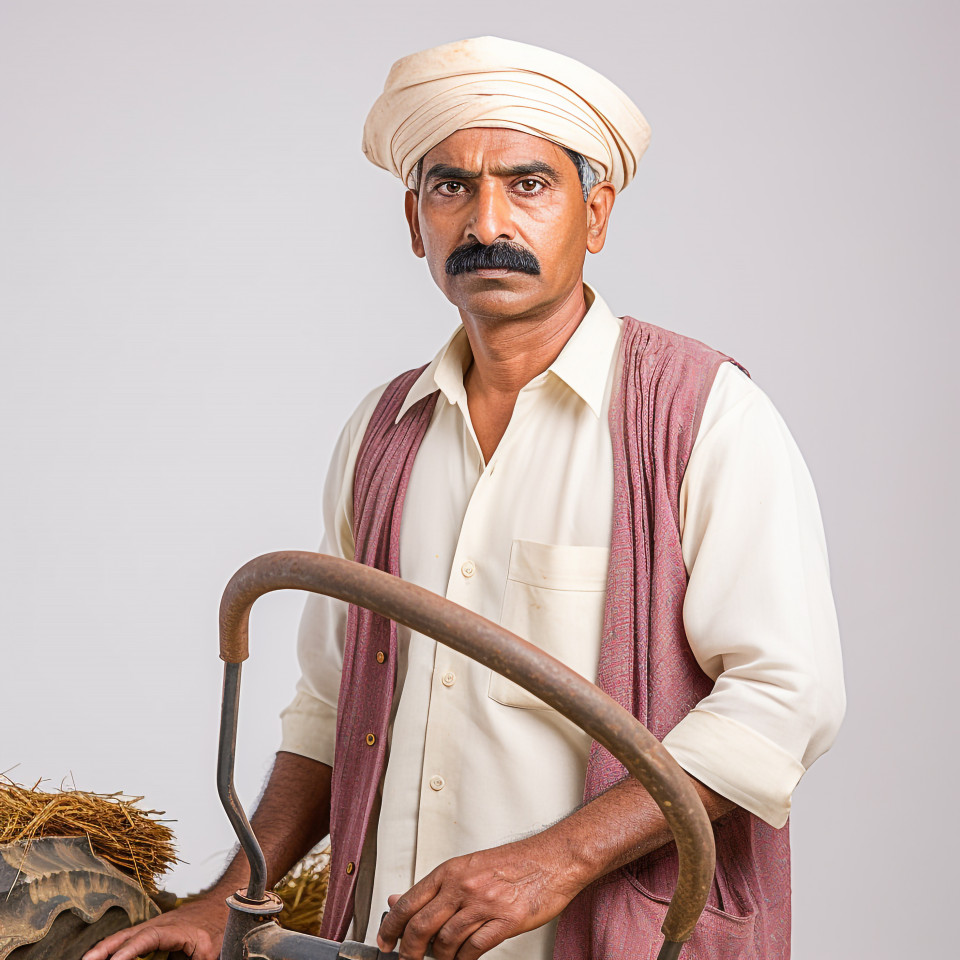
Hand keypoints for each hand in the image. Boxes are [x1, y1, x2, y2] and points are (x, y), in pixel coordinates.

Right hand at [81, 895, 228, 959]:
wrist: (226, 904)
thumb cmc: (220, 929)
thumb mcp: (209, 954)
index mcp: (179, 930)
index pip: (151, 938)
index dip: (131, 950)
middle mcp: (164, 924)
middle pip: (131, 934)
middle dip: (107, 948)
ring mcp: (158, 924)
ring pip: (128, 934)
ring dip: (106, 947)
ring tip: (88, 959)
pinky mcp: (156, 930)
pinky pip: (132, 937)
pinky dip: (116, 946)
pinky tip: (103, 954)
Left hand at [376, 838, 583, 959]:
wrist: (552, 859)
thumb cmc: (514, 863)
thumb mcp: (468, 867)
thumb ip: (435, 887)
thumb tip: (399, 898)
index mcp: (451, 870)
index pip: (410, 901)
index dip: (391, 926)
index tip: (384, 941)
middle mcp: (463, 886)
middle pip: (422, 926)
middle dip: (409, 951)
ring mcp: (484, 904)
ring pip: (446, 941)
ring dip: (439, 958)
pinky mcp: (505, 921)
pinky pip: (473, 949)